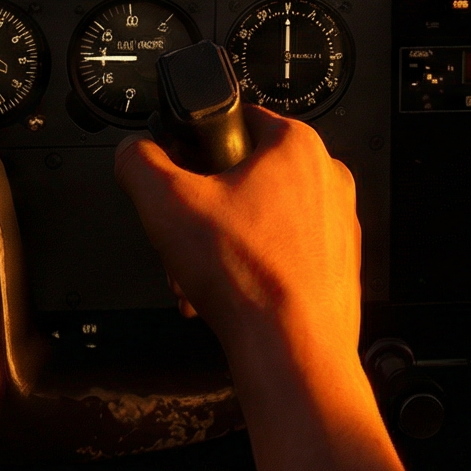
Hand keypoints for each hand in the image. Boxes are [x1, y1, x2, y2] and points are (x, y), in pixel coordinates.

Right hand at [115, 112, 422, 470]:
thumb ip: (139, 162)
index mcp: (298, 146)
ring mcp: (337, 224)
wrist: (292, 351)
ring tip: (200, 276)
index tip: (181, 179)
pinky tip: (225, 296)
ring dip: (221, 246)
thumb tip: (133, 151)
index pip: (235, 119)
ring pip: (261, 219)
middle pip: (245, 177)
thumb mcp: (166, 204)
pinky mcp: (336, 265)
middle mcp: (328, 178)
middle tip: (187, 238)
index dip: (196, 149)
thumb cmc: (247, 278)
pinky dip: (249, 270)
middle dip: (205, 211)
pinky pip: (281, 253)